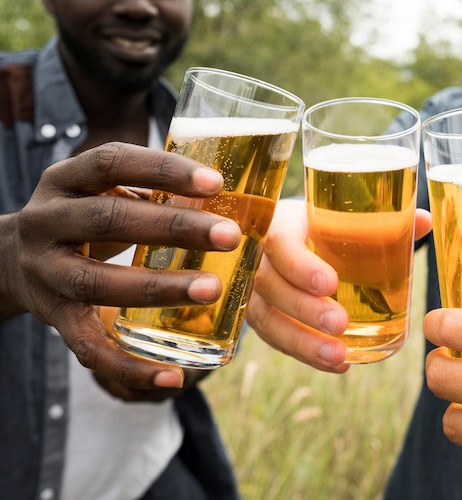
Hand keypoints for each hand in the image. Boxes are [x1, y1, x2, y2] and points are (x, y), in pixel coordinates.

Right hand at [1, 142, 240, 391]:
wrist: (15, 259)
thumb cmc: (84, 218)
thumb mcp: (103, 192)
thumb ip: (149, 193)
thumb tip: (225, 200)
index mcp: (65, 180)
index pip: (111, 162)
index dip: (162, 170)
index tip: (215, 182)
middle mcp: (47, 222)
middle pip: (109, 221)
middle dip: (174, 229)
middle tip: (228, 236)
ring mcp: (46, 273)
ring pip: (98, 283)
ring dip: (160, 288)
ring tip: (212, 289)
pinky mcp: (54, 318)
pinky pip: (89, 348)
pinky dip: (131, 366)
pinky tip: (173, 377)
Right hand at [247, 198, 431, 372]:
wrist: (286, 236)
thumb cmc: (318, 225)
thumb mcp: (340, 216)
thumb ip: (380, 219)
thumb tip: (423, 220)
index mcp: (279, 224)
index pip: (280, 243)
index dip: (300, 265)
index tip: (330, 284)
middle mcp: (258, 258)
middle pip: (270, 286)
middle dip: (304, 309)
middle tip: (340, 323)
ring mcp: (254, 290)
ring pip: (267, 319)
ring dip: (302, 342)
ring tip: (339, 357)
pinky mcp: (261, 314)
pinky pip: (274, 338)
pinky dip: (304, 353)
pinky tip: (337, 363)